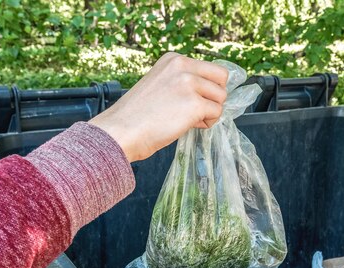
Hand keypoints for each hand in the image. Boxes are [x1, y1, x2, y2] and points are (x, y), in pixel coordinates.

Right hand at [89, 53, 228, 161]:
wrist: (122, 131)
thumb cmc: (136, 115)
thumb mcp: (159, 84)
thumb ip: (181, 81)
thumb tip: (208, 91)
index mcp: (174, 59)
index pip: (210, 69)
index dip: (205, 88)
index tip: (190, 99)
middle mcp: (182, 66)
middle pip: (221, 79)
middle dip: (213, 96)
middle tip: (195, 110)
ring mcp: (189, 84)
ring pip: (221, 98)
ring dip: (209, 112)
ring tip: (188, 119)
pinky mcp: (195, 104)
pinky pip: (216, 113)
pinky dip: (207, 123)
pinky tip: (188, 125)